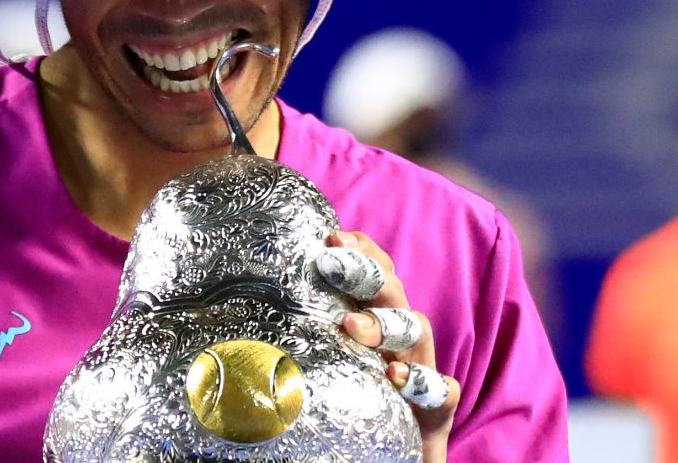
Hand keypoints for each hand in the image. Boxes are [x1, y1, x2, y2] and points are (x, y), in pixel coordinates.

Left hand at [317, 230, 461, 462]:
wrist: (403, 450)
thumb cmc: (355, 398)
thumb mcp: (330, 358)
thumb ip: (302, 332)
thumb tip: (236, 312)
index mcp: (378, 319)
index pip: (377, 271)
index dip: (360, 249)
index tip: (330, 236)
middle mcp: (402, 338)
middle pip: (392, 292)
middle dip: (366, 272)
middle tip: (332, 263)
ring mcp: (422, 369)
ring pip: (416, 330)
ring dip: (385, 323)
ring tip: (351, 326)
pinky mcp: (436, 409)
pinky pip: (441, 390)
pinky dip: (422, 381)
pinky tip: (395, 377)